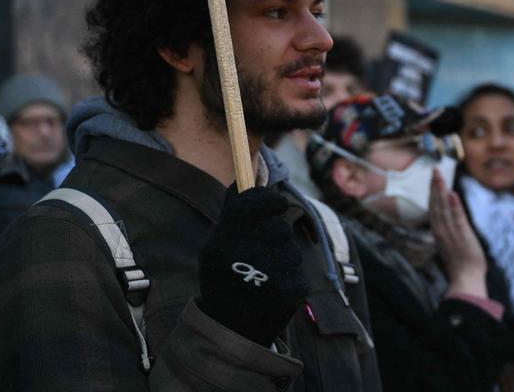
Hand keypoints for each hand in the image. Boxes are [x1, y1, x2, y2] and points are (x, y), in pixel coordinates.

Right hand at [197, 185, 307, 346]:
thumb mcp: (215, 250)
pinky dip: (290, 277)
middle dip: (276, 234)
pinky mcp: (292, 290)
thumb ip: (232, 218)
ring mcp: (271, 274)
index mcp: (225, 243)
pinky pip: (299, 269)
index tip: (276, 203)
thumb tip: (241, 183)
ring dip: (283, 257)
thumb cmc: (223, 283)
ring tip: (265, 276)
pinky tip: (273, 289)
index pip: (255, 203)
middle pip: (279, 227)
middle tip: (266, 249)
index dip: (269, 199)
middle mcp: (247, 255)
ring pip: (291, 249)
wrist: (231, 331)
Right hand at [429, 169, 487, 296]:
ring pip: (444, 208)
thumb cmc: (461, 265)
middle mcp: (442, 231)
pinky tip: (452, 193)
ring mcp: (451, 232)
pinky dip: (454, 206)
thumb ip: (449, 232)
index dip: (433, 193)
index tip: (433, 179)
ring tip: (439, 176)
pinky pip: (457, 218)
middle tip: (434, 170)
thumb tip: (450, 221)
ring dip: (441, 191)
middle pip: (436, 205)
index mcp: (439, 232)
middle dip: (435, 186)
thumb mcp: (451, 245)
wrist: (466, 280)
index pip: (434, 208)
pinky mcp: (462, 235)